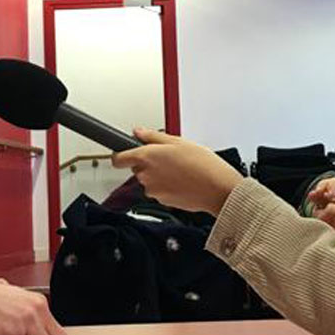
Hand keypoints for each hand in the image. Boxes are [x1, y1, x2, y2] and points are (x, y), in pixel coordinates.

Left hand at [112, 128, 244, 214]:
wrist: (217, 189)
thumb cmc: (202, 165)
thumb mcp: (178, 141)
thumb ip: (153, 136)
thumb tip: (139, 132)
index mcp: (146, 157)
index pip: (118, 159)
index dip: (120, 155)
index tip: (124, 152)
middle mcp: (145, 175)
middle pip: (137, 168)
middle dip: (149, 163)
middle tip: (169, 158)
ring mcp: (153, 190)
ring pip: (149, 180)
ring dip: (159, 175)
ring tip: (180, 170)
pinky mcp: (162, 201)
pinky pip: (159, 191)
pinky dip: (168, 186)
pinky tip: (183, 180)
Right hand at [305, 175, 334, 247]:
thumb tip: (322, 210)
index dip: (331, 185)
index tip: (327, 194)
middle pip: (330, 188)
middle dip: (321, 190)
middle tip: (314, 195)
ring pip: (324, 200)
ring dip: (317, 201)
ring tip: (313, 203)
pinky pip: (322, 214)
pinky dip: (318, 213)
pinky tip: (319, 216)